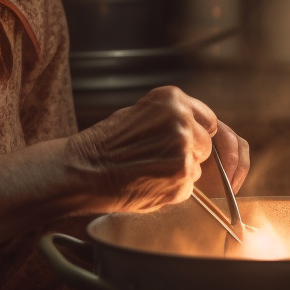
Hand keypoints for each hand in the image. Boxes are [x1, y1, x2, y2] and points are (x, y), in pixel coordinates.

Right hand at [68, 86, 246, 213]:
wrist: (83, 169)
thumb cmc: (106, 143)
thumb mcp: (139, 113)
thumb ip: (170, 118)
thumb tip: (195, 128)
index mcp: (173, 100)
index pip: (207, 119)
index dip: (195, 134)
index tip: (182, 142)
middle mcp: (182, 120)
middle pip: (205, 144)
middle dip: (189, 153)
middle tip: (157, 158)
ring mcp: (183, 148)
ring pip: (198, 166)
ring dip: (180, 171)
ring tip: (150, 169)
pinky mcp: (181, 175)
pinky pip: (189, 187)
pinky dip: (173, 189)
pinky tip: (149, 181)